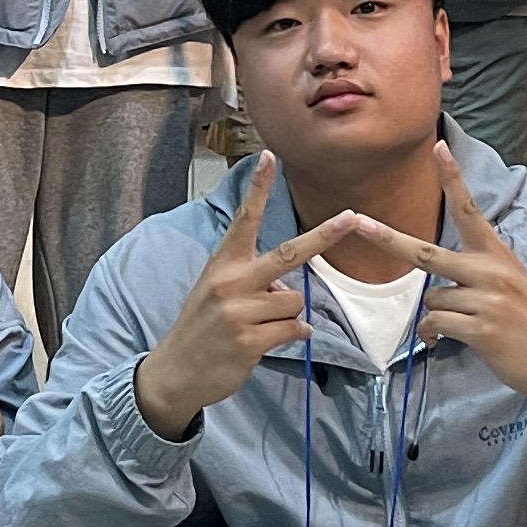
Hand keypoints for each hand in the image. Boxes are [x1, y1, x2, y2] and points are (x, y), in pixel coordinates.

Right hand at [134, 158, 360, 437]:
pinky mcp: (249, 340)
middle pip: (288, 254)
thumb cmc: (202, 325)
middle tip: (351, 218)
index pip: (243, 218)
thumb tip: (288, 290)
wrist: (175, 370)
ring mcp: (239, 312)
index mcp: (222, 263)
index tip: (269, 157)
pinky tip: (269, 341)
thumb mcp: (215, 291)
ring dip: (287, 315)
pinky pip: (293, 330)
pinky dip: (292, 336)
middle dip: (323, 236)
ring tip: (262, 325)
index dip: (258, 188)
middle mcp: (231, 282)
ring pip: (294, 301)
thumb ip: (249, 280)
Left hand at [404, 146, 526, 406]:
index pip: (469, 210)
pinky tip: (440, 341)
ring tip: (456, 326)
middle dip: (388, 238)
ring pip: (432, 297)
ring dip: (435, 313)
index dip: (452, 179)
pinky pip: (437, 323)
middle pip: (427, 253)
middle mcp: (491, 271)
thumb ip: (477, 273)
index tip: (437, 148)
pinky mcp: (482, 329)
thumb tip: (437, 286)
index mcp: (497, 255)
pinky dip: (431, 334)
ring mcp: (487, 300)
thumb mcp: (511, 283)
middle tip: (358, 222)